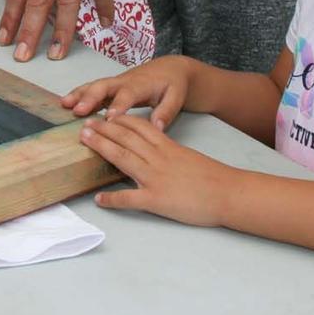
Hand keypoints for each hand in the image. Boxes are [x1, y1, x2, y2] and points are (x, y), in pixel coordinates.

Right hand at [62, 56, 196, 128]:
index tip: (108, 119)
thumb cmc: (173, 84)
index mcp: (141, 85)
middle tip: (78, 110)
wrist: (170, 68)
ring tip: (64, 105)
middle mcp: (125, 81)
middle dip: (90, 97)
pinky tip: (66, 103)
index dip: (118, 106)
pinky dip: (78, 94)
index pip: (128, 95)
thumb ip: (166, 112)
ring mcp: (115, 83)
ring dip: (79, 94)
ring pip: (94, 85)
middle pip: (105, 87)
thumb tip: (157, 127)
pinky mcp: (110, 86)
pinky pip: (92, 88)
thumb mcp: (177, 97)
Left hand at [80, 113, 234, 228]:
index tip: (104, 114)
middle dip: (103, 130)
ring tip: (83, 142)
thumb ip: (168, 151)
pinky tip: (99, 199)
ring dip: (101, 148)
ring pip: (123, 159)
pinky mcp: (157, 200)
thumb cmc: (213, 177)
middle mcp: (158, 158)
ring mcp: (156, 178)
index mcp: (167, 147)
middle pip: (125, 139)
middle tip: (84, 124)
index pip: (139, 127)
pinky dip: (113, 199)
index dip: (119, 120)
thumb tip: (152, 149)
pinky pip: (130, 199)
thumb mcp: (188, 156)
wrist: (230, 193)